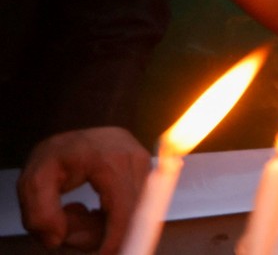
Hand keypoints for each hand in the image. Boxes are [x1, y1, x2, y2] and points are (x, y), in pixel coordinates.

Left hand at [18, 127, 150, 252]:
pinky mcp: (146, 169)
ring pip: (134, 213)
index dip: (116, 238)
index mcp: (109, 159)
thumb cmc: (54, 157)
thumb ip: (40, 213)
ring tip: (77, 214)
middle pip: (131, 214)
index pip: (124, 207)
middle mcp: (134, 158)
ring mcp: (143, 162)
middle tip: (69, 230)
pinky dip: (113, 218)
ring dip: (104, 226)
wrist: (71, 137)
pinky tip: (93, 209)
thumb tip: (58, 238)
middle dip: (101, 233)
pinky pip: (136, 206)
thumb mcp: (33, 182)